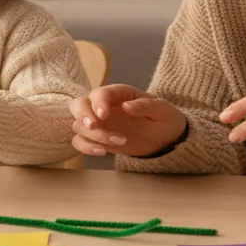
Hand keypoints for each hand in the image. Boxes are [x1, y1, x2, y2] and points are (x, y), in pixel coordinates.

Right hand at [70, 84, 186, 157]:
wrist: (166, 139)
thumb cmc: (165, 118)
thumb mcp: (162, 110)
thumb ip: (146, 106)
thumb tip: (127, 106)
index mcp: (119, 94)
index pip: (100, 93)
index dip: (98, 102)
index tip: (104, 115)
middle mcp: (105, 106)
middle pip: (79, 104)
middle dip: (83, 115)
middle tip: (94, 126)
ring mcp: (99, 123)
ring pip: (79, 125)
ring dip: (93, 135)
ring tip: (119, 141)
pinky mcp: (98, 139)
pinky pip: (80, 141)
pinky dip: (86, 147)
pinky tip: (103, 152)